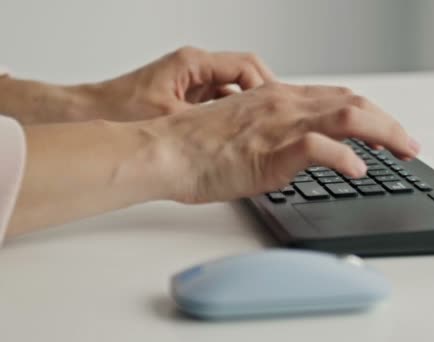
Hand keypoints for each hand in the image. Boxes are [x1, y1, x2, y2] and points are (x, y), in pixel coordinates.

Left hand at [86, 46, 274, 120]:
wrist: (90, 114)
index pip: (246, 66)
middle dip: (262, 97)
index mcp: (194, 64)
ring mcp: (191, 83)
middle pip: (244, 75)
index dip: (267, 86)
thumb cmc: (120, 109)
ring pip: (233, 89)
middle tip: (274, 121)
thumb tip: (240, 130)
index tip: (276, 107)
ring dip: (247, 108)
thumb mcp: (173, 117)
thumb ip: (210, 120)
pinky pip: (219, 102)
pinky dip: (231, 115)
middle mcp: (194, 69)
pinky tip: (236, 136)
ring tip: (259, 130)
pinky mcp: (186, 97)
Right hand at [148, 82, 420, 203]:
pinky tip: (358, 172)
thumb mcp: (245, 129)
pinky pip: (320, 148)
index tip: (388, 131)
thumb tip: (297, 146)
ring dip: (384, 133)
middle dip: (390, 124)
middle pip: (354, 103)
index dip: (371, 113)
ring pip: (348, 117)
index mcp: (279, 98)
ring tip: (402, 152)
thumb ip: (275, 132)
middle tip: (408, 145)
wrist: (166, 150)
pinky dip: (346, 159)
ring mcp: (280, 125)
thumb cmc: (197, 145)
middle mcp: (285, 104)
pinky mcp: (272, 150)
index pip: (338, 98)